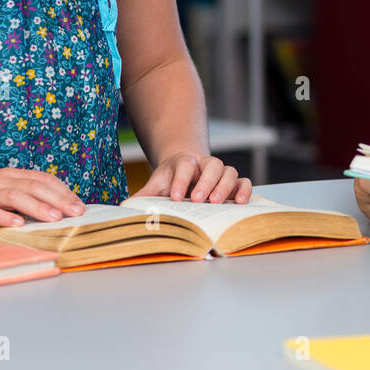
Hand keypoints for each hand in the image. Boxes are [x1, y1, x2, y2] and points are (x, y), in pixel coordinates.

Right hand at [0, 167, 86, 234]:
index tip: (80, 206)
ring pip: (14, 196)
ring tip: (54, 217)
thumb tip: (59, 210)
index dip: (63, 192)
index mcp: (12, 176)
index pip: (43, 179)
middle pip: (33, 186)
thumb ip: (26, 197)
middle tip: (76, 213)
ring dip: (37, 206)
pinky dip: (3, 216)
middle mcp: (0, 181)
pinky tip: (17, 224)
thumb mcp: (4, 191)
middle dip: (58, 199)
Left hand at [138, 152, 252, 203]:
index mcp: (185, 162)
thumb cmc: (171, 180)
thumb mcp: (157, 185)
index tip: (175, 197)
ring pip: (229, 171)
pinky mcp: (234, 182)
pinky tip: (240, 202)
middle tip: (198, 199)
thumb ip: (144, 195)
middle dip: (205, 183)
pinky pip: (244, 181)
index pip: (185, 166)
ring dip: (224, 187)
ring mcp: (222, 172)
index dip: (180, 180)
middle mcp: (206, 164)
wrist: (186, 170)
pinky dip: (245, 189)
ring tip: (217, 202)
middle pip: (212, 166)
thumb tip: (125, 206)